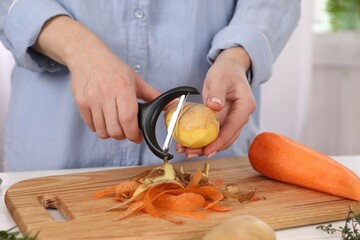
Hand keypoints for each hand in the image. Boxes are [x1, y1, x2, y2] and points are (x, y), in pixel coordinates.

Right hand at [33, 16, 159, 141]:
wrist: (87, 56)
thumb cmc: (113, 68)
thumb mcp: (135, 79)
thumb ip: (153, 94)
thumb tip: (173, 104)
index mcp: (123, 87)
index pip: (128, 119)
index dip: (134, 133)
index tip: (137, 137)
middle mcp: (106, 94)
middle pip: (115, 129)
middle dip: (124, 136)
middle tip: (127, 131)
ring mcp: (92, 99)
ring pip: (102, 131)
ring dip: (111, 134)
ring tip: (115, 126)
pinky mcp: (81, 103)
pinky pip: (91, 126)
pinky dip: (99, 128)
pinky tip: (104, 120)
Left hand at [178, 47, 255, 157]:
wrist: (229, 68)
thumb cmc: (226, 71)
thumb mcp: (219, 78)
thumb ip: (217, 92)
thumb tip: (215, 106)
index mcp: (245, 106)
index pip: (234, 127)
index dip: (220, 141)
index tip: (208, 150)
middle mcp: (241, 116)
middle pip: (227, 137)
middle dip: (210, 148)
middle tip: (191, 153)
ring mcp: (233, 119)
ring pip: (220, 138)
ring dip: (205, 146)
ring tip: (187, 151)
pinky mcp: (224, 120)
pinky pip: (214, 132)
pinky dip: (203, 139)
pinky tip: (190, 143)